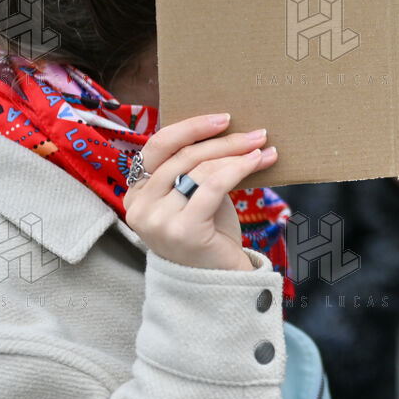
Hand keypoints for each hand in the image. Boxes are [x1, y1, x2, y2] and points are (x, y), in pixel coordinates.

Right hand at [123, 113, 275, 271]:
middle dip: (223, 141)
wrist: (217, 281)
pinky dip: (238, 168)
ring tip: (263, 148)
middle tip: (256, 133)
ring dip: (237, 154)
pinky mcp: (183, 231)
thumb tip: (227, 129)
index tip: (223, 118)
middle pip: (183, 156)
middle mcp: (139, 207)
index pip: (157, 147)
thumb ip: (195, 168)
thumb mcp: (194, 194)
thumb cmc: (208, 233)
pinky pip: (212, 186)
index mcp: (136, 193)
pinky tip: (258, 161)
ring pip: (200, 169)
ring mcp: (158, 221)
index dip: (190, 127)